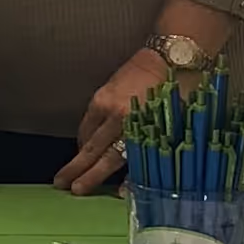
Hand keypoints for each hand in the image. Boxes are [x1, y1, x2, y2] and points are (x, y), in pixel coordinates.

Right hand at [55, 49, 167, 194]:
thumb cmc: (184, 91)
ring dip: (79, 152)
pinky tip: (87, 145)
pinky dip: (86, 135)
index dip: (93, 176)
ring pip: (86, 134)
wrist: (174, 54)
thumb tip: (129, 186)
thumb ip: (152, 155)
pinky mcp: (102, 92)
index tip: (77, 190)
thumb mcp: (176, 124)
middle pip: (90, 148)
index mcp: (136, 123)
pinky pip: (88, 120)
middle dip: (74, 168)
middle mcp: (115, 113)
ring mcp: (105, 102)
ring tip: (71, 169)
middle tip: (59, 183)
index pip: (110, 157)